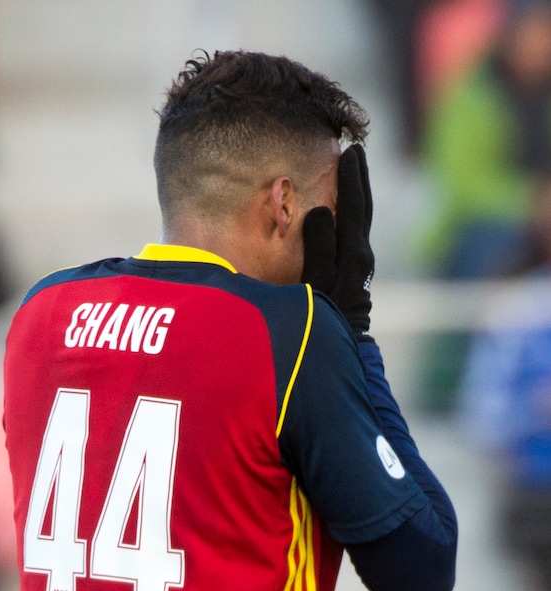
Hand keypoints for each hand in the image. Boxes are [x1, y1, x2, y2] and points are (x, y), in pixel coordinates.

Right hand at [301, 144, 373, 340]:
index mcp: (352, 256)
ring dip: (356, 195)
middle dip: (359, 180)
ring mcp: (359, 268)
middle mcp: (361, 258)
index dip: (350, 179)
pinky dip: (350, 215)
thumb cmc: (319, 323)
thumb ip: (318, 249)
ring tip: (350, 173)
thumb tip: (319, 211)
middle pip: (362, 210)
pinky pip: (353, 234)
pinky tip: (340, 212)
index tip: (349, 151)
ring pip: (360, 222)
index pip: (352, 209)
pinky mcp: (353, 277)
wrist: (339, 354)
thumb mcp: (314, 287)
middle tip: (355, 151)